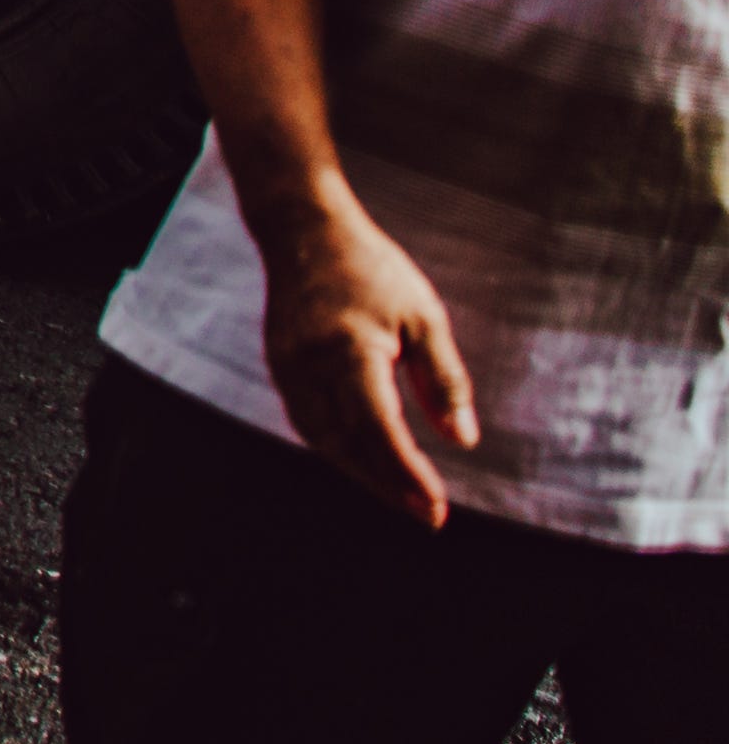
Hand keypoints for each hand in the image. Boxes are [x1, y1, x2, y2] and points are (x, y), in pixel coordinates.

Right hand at [259, 193, 478, 522]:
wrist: (302, 229)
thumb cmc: (372, 269)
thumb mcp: (424, 317)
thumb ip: (443, 380)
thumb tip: (462, 440)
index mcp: (351, 350)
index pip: (379, 429)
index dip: (408, 474)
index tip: (437, 509)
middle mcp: (311, 366)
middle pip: (349, 445)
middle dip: (388, 485)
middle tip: (427, 514)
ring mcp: (288, 368)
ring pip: (324, 440)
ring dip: (362, 472)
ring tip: (401, 494)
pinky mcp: (280, 366)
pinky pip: (309, 422)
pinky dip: (339, 447)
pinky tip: (365, 457)